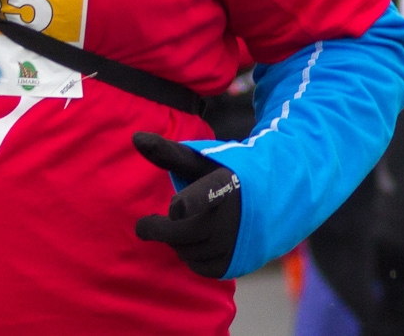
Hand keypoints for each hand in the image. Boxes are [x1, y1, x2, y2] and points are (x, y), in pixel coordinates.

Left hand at [132, 132, 242, 278]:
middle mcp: (232, 216)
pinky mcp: (235, 262)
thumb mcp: (198, 162)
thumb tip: (135, 137)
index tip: (176, 207)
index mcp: (223, 184)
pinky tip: (196, 241)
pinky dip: (189, 255)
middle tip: (148, 222)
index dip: (191, 201)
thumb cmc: (221, 177)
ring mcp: (235, 242)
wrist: (268, 201)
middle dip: (157, 227)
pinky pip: (197, 266)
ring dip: (175, 241)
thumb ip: (166, 152)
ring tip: (184, 225)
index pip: (207, 193)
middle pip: (178, 232)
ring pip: (184, 250)